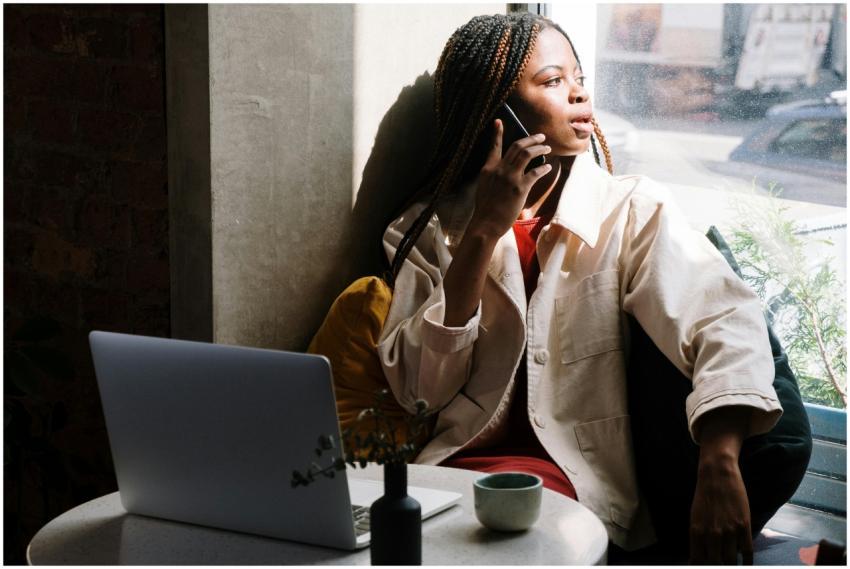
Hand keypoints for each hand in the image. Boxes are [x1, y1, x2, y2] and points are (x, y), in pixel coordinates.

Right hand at [467, 119, 552, 239]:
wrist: (486, 223)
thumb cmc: (485, 209)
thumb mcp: (484, 187)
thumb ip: (492, 176)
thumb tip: (502, 170)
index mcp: (488, 169)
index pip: (494, 147)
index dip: (497, 133)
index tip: (499, 121)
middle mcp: (499, 169)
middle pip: (517, 146)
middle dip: (531, 139)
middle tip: (541, 137)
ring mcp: (510, 178)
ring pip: (527, 154)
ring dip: (539, 148)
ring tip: (547, 148)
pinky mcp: (520, 188)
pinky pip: (535, 172)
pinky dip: (543, 168)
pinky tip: (548, 167)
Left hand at [689, 455, 753, 564]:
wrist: (717, 475)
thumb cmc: (705, 496)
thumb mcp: (695, 517)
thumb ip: (698, 538)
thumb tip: (698, 559)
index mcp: (696, 531)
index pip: (698, 562)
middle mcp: (711, 533)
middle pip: (715, 564)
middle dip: (717, 568)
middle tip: (720, 567)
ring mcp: (729, 530)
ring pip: (730, 561)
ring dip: (730, 566)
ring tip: (731, 566)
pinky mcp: (743, 525)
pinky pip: (746, 551)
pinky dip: (746, 563)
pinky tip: (745, 566)